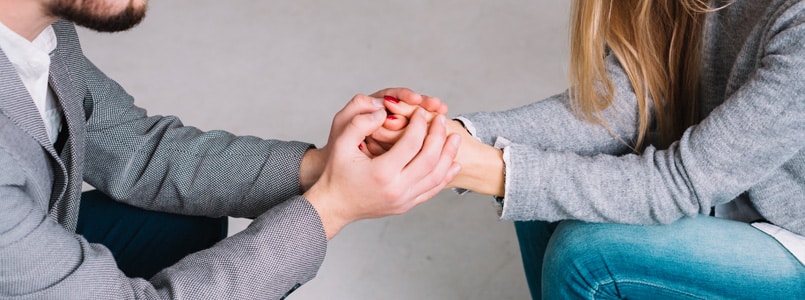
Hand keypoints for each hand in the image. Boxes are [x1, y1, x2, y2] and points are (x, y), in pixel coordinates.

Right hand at [303, 94, 461, 239]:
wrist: (334, 205)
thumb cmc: (336, 172)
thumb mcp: (341, 143)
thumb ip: (360, 123)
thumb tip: (383, 111)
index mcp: (381, 172)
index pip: (411, 143)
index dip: (420, 123)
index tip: (421, 111)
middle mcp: (396, 189)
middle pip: (429, 159)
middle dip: (439, 136)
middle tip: (442, 119)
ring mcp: (403, 200)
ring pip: (436, 176)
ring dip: (448, 155)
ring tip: (454, 138)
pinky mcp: (406, 206)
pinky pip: (432, 190)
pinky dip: (446, 176)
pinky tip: (453, 163)